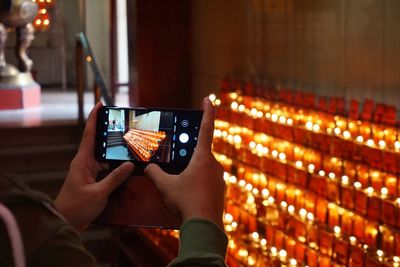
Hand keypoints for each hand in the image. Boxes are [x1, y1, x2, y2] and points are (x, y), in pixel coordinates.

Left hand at [54, 102, 134, 229]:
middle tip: (121, 119)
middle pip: (96, 140)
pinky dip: (114, 161)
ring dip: (112, 146)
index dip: (94, 118)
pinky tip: (124, 160)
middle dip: (107, 128)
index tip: (100, 104)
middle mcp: (84, 162)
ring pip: (102, 153)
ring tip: (126, 137)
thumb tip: (130, 164)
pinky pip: (105, 165)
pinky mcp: (92, 179)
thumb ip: (115, 178)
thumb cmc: (76, 207)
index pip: (89, 134)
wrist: (64, 222)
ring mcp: (88, 170)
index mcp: (82, 161)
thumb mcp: (99, 193)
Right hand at [145, 98, 224, 228]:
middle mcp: (214, 165)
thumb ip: (155, 173)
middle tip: (178, 164)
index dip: (207, 111)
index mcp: (203, 158)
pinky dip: (197, 183)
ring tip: (180, 184)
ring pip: (203, 168)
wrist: (204, 226)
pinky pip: (207, 181)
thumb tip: (148, 167)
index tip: (208, 98)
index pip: (206, 128)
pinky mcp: (220, 190)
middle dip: (188, 155)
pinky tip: (188, 195)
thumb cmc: (186, 202)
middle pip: (200, 153)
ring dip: (192, 172)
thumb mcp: (165, 186)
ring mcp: (219, 178)